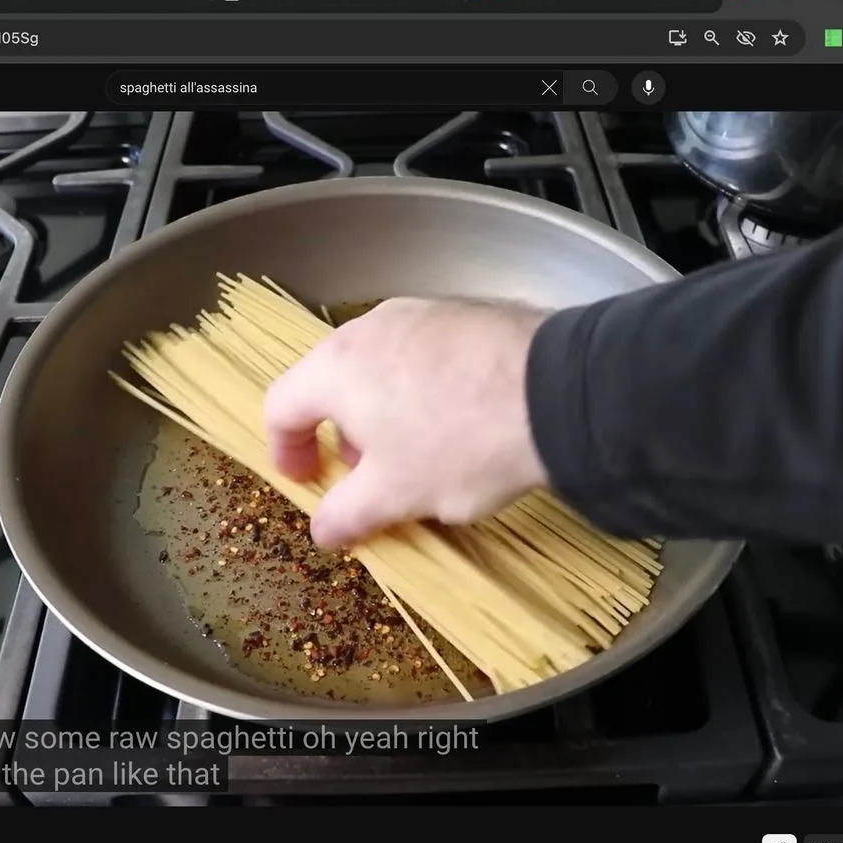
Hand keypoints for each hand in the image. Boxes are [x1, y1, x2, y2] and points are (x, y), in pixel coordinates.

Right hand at [263, 298, 549, 548]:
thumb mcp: (396, 495)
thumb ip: (346, 513)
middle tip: (369, 476)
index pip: (282, 405)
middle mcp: (372, 328)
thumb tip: (322, 529)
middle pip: (332, 382)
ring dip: (385, 413)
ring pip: (382, 366)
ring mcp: (423, 313)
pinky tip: (463, 424)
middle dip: (343, 435)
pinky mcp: (469, 313)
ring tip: (422, 454)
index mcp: (336, 367)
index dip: (285, 450)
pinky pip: (428, 355)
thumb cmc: (461, 443)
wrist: (560, 392)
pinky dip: (426, 391)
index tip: (307, 482)